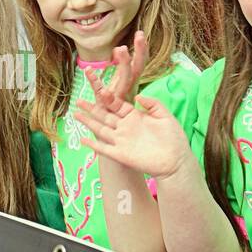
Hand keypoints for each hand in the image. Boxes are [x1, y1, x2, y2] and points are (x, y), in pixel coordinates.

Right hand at [74, 93, 194, 181]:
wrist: (176, 161)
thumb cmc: (174, 139)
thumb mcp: (165, 116)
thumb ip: (152, 104)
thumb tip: (137, 96)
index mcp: (135, 117)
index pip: (117, 105)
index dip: (107, 98)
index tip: (99, 89)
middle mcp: (126, 127)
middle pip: (105, 116)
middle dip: (91, 109)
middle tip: (78, 100)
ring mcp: (122, 141)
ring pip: (101, 130)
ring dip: (89, 123)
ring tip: (76, 114)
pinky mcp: (121, 154)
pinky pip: (104, 149)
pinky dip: (93, 144)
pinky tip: (83, 139)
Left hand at [82, 31, 148, 115]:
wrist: (112, 137)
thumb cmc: (117, 113)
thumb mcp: (121, 91)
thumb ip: (121, 74)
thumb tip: (119, 51)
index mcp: (131, 85)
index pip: (139, 64)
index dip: (141, 50)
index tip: (141, 34)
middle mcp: (128, 90)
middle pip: (137, 68)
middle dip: (140, 51)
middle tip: (140, 35)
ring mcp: (119, 98)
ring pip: (124, 79)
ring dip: (123, 64)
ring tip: (121, 49)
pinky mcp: (107, 105)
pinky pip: (101, 93)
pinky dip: (95, 82)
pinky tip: (89, 71)